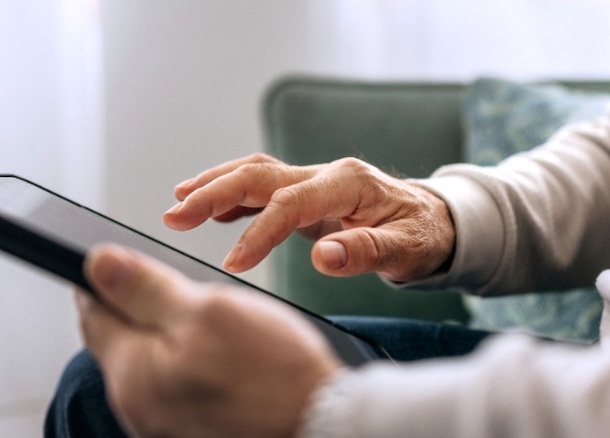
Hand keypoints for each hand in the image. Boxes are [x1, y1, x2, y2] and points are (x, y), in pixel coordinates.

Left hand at [76, 244, 341, 437]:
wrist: (320, 429)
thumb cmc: (272, 374)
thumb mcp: (208, 310)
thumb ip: (145, 289)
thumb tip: (98, 263)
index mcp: (132, 374)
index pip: (92, 313)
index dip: (105, 280)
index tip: (124, 263)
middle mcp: (137, 408)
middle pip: (120, 340)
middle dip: (143, 309)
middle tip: (186, 294)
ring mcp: (162, 427)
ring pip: (150, 364)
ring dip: (169, 338)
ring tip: (213, 328)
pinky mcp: (188, 433)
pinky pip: (174, 389)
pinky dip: (189, 366)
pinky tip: (223, 362)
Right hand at [164, 153, 454, 281]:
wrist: (434, 220)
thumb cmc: (423, 235)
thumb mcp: (406, 250)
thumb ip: (366, 251)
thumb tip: (323, 257)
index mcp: (348, 184)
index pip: (290, 204)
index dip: (258, 232)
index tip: (232, 263)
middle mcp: (325, 174)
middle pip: (259, 175)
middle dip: (214, 192)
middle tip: (175, 214)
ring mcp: (314, 181)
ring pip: (255, 174)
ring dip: (214, 186)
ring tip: (178, 203)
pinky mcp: (307, 193)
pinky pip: (263, 188)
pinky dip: (233, 196)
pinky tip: (210, 209)